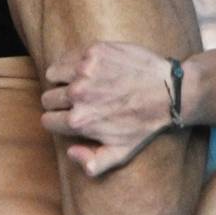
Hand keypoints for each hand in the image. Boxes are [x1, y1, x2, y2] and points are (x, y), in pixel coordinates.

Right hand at [40, 40, 177, 175]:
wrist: (168, 91)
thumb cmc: (143, 124)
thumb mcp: (121, 153)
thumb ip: (93, 163)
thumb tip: (70, 152)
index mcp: (79, 121)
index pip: (47, 120)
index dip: (58, 120)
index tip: (70, 117)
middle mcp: (78, 94)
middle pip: (48, 98)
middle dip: (59, 102)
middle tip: (79, 101)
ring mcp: (85, 70)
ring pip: (53, 74)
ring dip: (62, 80)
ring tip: (80, 84)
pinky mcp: (93, 51)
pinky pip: (67, 56)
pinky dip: (73, 63)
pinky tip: (89, 70)